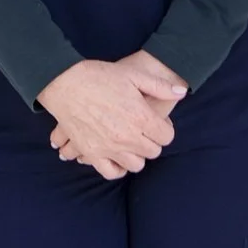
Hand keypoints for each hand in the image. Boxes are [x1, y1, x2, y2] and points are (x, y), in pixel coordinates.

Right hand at [38, 58, 184, 180]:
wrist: (65, 82)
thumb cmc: (100, 75)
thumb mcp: (133, 75)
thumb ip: (160, 86)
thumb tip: (182, 93)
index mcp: (141, 117)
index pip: (167, 136)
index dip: (165, 129)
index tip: (158, 123)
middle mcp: (128, 136)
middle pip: (153, 152)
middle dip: (152, 141)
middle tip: (144, 130)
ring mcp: (109, 147)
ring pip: (135, 165)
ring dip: (136, 155)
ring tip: (131, 142)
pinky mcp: (91, 153)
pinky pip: (111, 172)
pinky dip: (117, 168)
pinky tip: (117, 156)